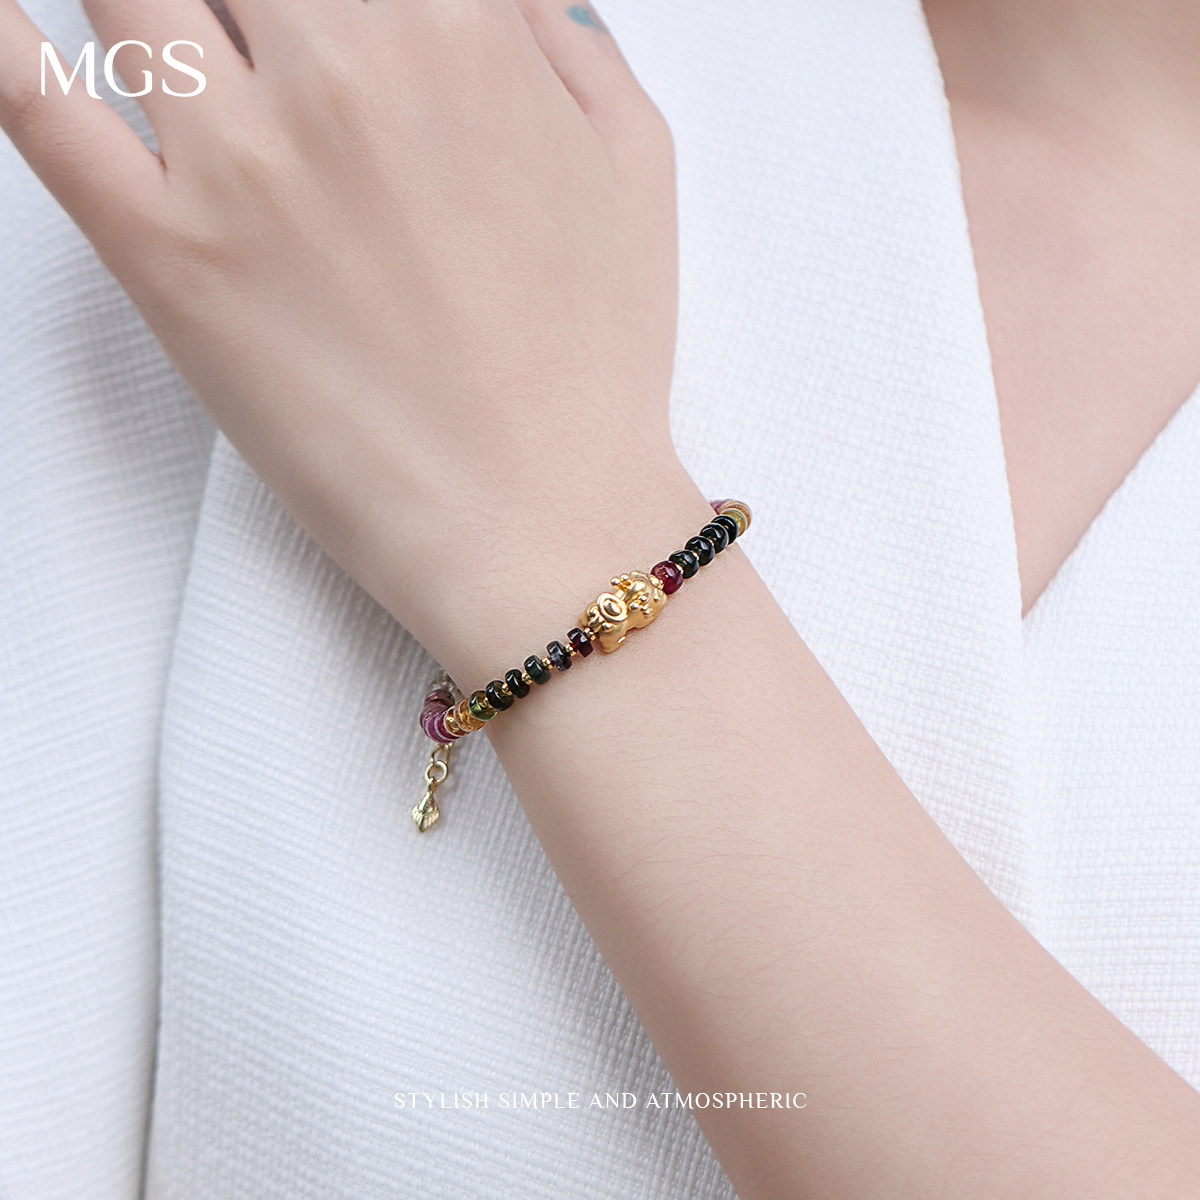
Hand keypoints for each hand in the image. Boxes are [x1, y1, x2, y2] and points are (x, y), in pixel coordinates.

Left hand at [0, 0, 683, 661]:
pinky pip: (29, 104)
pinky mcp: (166, 256)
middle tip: (254, 59)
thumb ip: (561, 33)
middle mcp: (340, 64)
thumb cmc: (596, 361)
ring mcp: (241, 157)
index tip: (315, 24)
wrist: (542, 520)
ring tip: (182, 59)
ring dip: (150, 15)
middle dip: (244, 7)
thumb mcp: (635, 163)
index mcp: (457, 26)